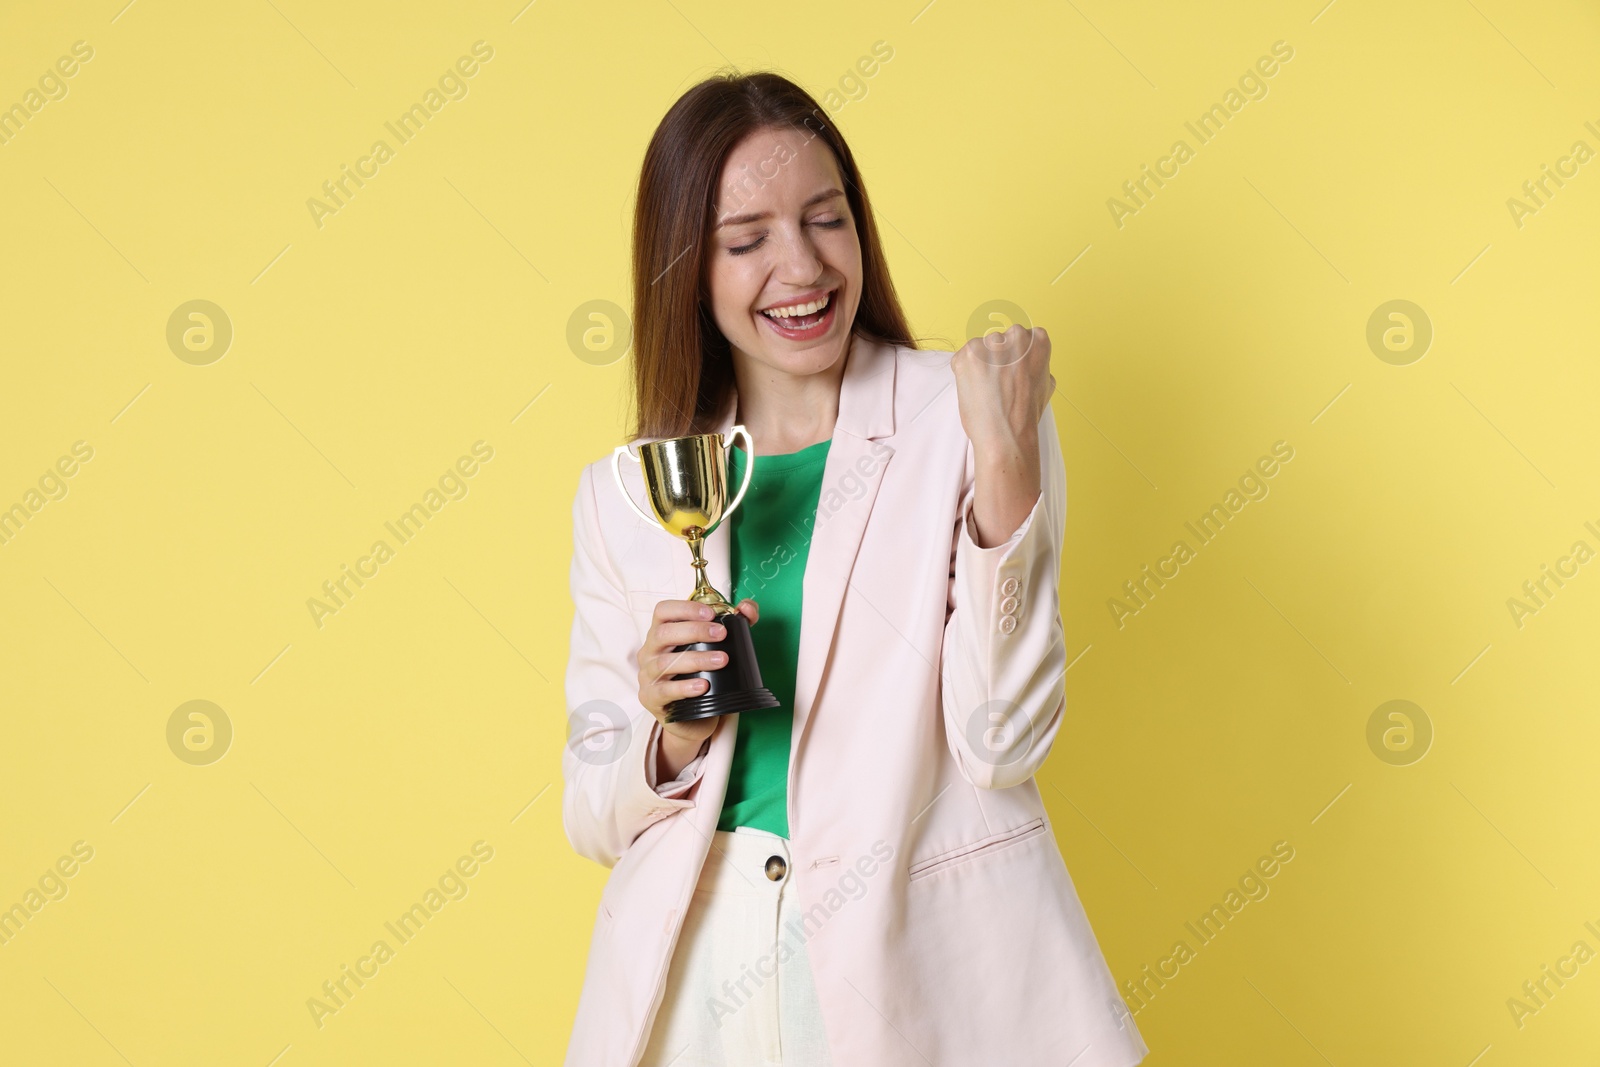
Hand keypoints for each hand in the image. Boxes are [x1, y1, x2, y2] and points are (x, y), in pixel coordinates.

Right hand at [638, 598, 759, 773]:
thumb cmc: (703, 675)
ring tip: (721, 660)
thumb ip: (738, 623)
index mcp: (662, 633)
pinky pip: (664, 691)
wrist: (695, 716)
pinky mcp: (651, 699)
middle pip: (663, 634)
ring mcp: (648, 676)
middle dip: (694, 631)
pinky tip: (703, 686)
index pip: (663, 611)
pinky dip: (684, 687)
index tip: (711, 613)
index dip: (684, 608)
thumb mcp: (719, 647)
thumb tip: (746, 608)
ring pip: (664, 663)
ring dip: (695, 659)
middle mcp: (650, 652)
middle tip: (721, 634)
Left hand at [951, 324, 1053, 545]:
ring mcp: (990, 343)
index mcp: (1037, 339)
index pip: (1022, 337)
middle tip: (998, 384)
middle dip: (996, 358)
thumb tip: (1029, 362)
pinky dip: (965, 372)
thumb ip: (1037, 364)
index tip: (1012, 373)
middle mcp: (1015, 335)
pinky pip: (963, 358)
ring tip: (987, 389)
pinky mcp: (968, 353)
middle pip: (999, 340)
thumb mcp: (1046, 383)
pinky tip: (975, 389)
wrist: (1006, 433)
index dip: (1014, 358)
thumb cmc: (1026, 414)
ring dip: (979, 364)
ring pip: (980, 348)